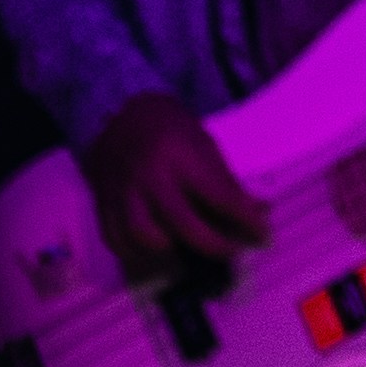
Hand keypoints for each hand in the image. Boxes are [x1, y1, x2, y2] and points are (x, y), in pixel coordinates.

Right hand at [81, 92, 272, 276]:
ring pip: (142, 235)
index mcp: (180, 154)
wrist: (121, 114)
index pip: (218, 195)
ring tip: (187, 250)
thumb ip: (227, 182)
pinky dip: (135, 252)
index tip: (262, 235)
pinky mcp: (103, 202)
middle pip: (181, 222)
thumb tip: (259, 211)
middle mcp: (150, 175)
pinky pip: (115, 239)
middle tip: (232, 250)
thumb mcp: (205, 145)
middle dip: (213, 244)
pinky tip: (155, 252)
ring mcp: (122, 190)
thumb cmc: (171, 129)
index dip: (244, 219)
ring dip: (168, 250)